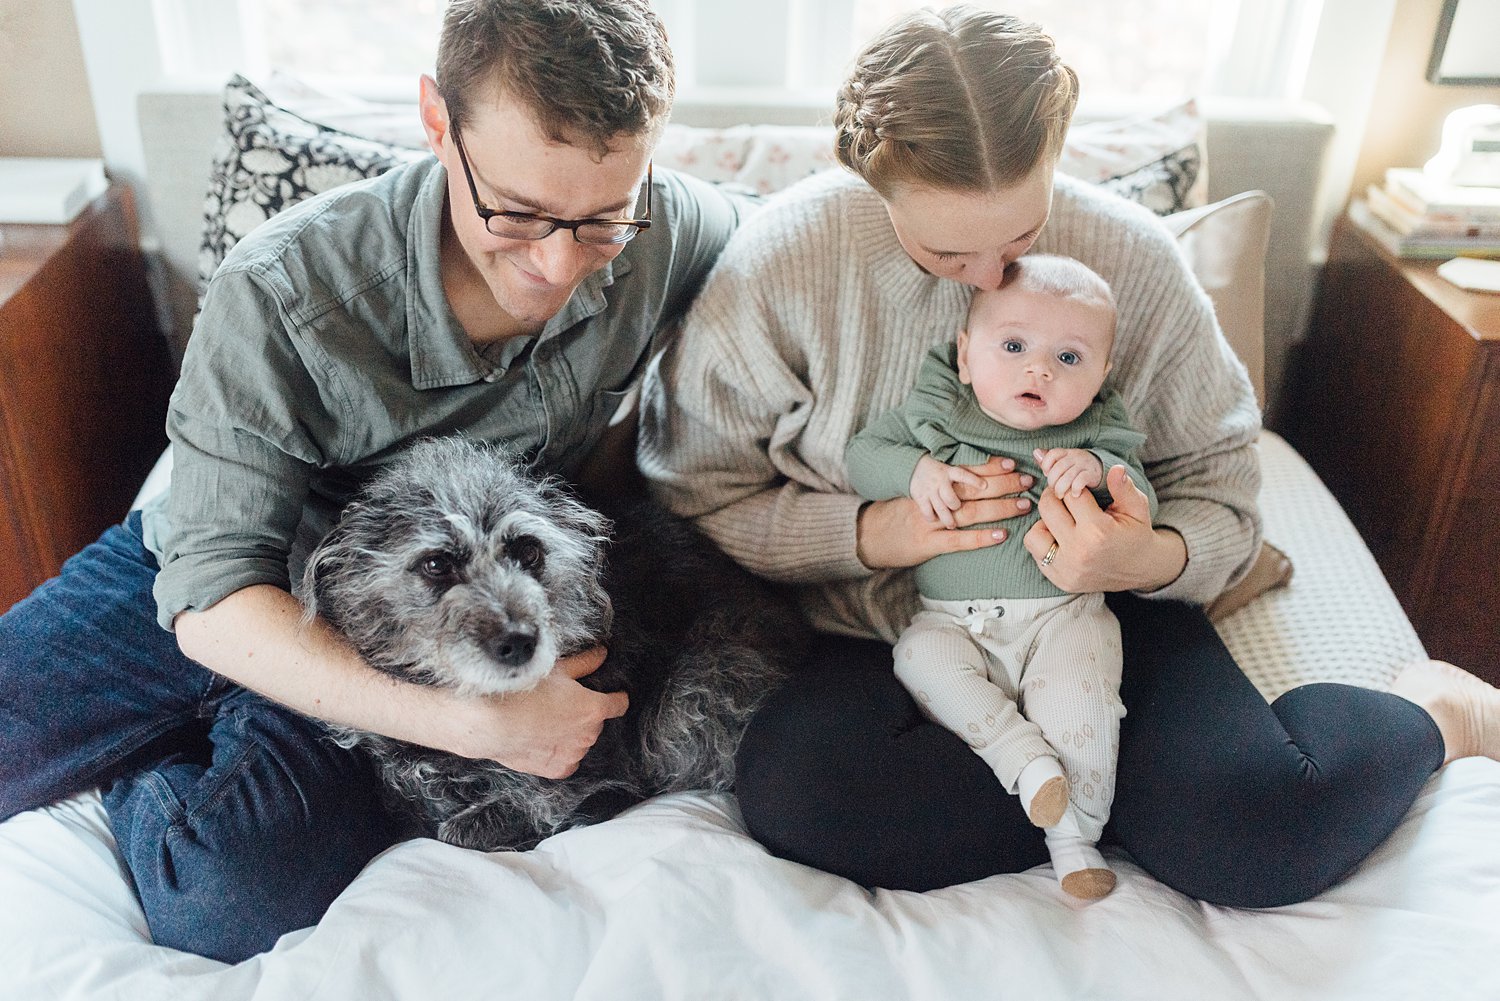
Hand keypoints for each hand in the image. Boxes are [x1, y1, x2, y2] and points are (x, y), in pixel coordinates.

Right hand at [442, 645, 627, 778]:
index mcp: (593, 708)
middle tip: (560, 704)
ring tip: (546, 722)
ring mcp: (573, 754)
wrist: (491, 722)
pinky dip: (559, 753)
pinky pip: (566, 761)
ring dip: (571, 735)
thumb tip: (602, 655)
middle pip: (595, 723)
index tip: (612, 696)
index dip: (615, 698)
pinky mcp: (557, 769)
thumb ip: (585, 663)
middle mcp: (588, 734)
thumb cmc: (523, 691)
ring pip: (580, 742)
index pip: (618, 704)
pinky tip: (543, 742)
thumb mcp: (557, 669)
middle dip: (583, 714)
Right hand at [858, 456, 1033, 569]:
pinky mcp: (928, 543)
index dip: (990, 467)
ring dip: (1000, 508)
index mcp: (931, 485)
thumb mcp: (916, 496)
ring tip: (1023, 505)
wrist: (867, 535)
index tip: (1013, 463)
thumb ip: (939, 490)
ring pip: (971, 511)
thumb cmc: (895, 516)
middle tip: (1029, 481)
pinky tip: (1001, 534)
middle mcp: (933, 500)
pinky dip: (982, 537)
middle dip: (1004, 484)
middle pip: (974, 489)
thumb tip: (971, 484)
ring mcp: (932, 522)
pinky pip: (959, 540)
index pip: (966, 472)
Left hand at [1024, 464, 1185, 591]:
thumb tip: (1114, 469)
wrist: (1139, 571)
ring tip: (1063, 521)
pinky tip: (1060, 537)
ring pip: (1034, 532)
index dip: (1074, 487)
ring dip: (1045, 522)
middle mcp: (1078, 552)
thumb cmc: (1136, 534)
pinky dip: (1044, 541)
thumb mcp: (1137, 509)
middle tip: (1066, 498)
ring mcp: (1066, 569)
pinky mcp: (1059, 580)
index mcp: (1098, 531)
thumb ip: (1124, 488)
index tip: (1080, 489)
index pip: (1071, 494)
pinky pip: (1035, 552)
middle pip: (1047, 508)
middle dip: (1056, 497)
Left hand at [1034, 447, 1102, 498]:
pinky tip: (1074, 494)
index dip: (1046, 465)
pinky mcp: (1092, 475)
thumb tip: (1035, 452)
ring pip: (1068, 475)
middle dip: (1053, 481)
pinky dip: (1075, 489)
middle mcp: (1075, 456)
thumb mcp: (1063, 461)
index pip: (1053, 454)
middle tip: (1053, 490)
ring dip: (1061, 488)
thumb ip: (1049, 460)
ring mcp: (1084, 465)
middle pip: (1059, 467)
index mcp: (1066, 452)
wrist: (1100, 470)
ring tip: (1061, 495)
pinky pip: (1081, 480)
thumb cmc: (1076, 467)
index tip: (1046, 474)